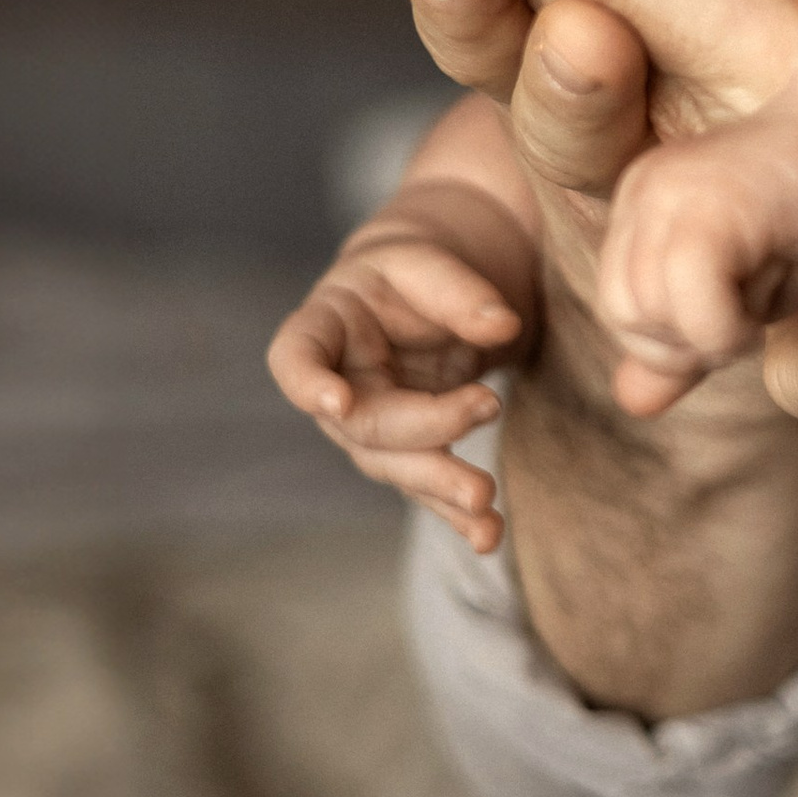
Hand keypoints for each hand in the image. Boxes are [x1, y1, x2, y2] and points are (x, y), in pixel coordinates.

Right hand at [267, 184, 534, 553]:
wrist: (431, 296)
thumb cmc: (415, 271)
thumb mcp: (430, 261)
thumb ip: (459, 291)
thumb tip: (500, 326)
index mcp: (327, 325)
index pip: (297, 355)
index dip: (307, 382)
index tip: (338, 401)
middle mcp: (339, 383)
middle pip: (364, 423)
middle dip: (421, 434)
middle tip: (480, 416)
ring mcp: (371, 422)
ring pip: (395, 465)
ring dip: (438, 487)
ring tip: (483, 503)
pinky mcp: (410, 449)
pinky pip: (426, 484)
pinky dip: (457, 513)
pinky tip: (488, 535)